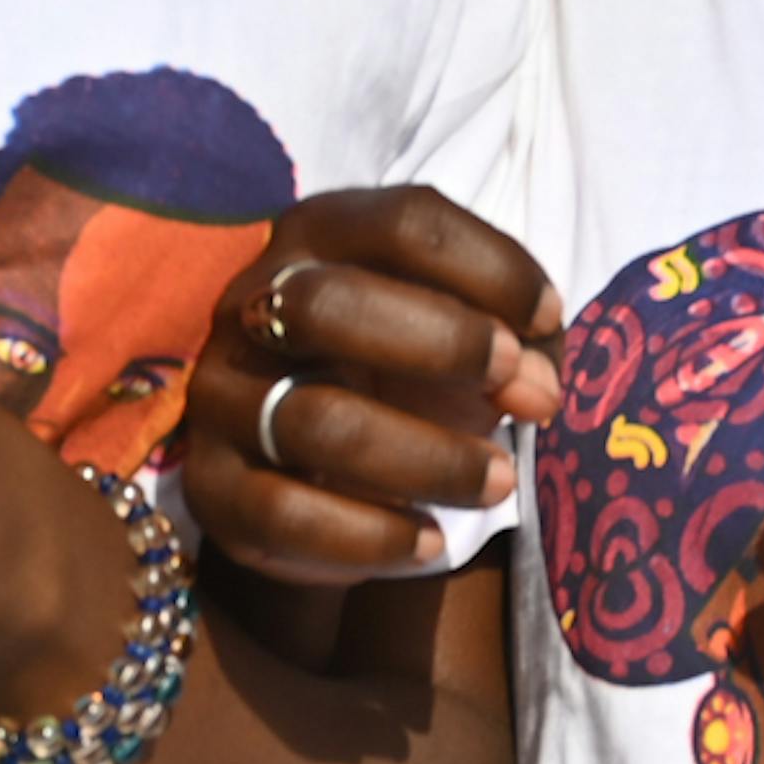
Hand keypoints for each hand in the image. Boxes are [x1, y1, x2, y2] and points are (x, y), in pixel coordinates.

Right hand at [181, 184, 559, 586]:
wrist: (306, 468)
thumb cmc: (401, 375)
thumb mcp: (460, 338)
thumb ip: (513, 344)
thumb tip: (538, 387)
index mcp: (316, 239)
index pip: (401, 223)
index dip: (490, 267)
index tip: (550, 320)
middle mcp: (251, 305)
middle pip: (327, 304)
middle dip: (444, 345)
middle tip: (526, 394)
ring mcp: (222, 396)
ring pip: (316, 422)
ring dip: (430, 457)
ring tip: (500, 482)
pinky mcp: (212, 485)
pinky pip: (287, 514)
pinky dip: (374, 535)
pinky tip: (431, 541)